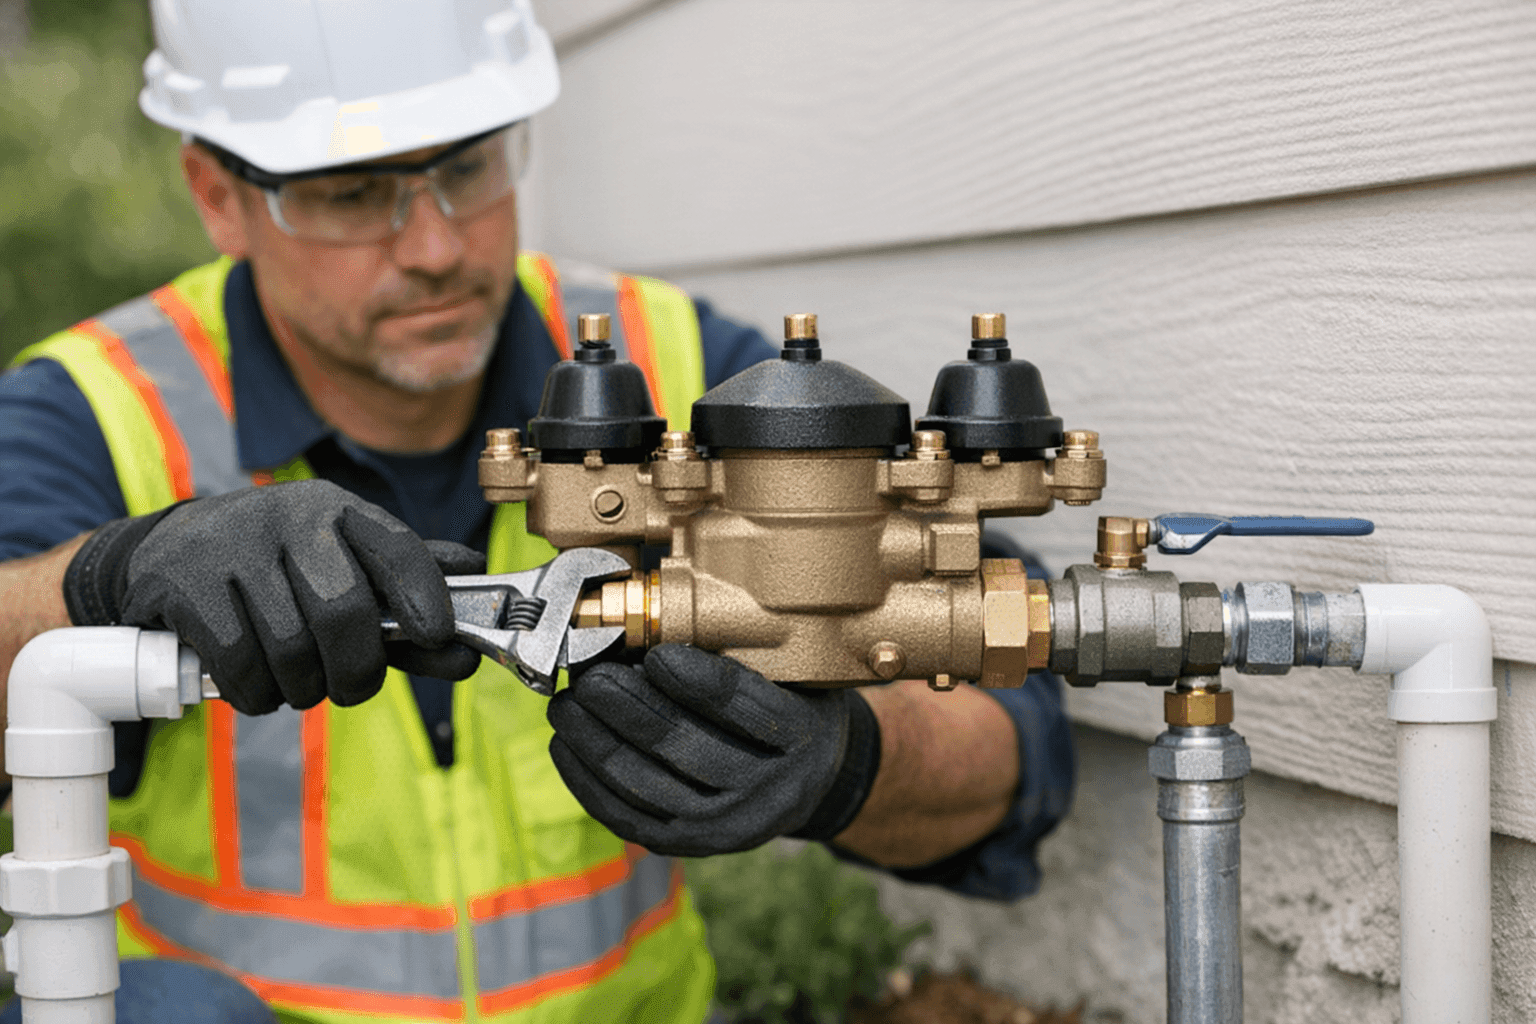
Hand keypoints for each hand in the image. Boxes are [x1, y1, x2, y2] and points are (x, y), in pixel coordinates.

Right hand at [63, 479, 484, 714]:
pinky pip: (239, 663)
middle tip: (353, 687)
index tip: (438, 636)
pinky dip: (257, 694)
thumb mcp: (343, 568)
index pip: (396, 546)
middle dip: (357, 669)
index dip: (426, 594)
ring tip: (296, 680)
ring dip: (301, 687)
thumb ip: (407, 601)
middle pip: (343, 612)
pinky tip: (258, 684)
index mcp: (337, 510)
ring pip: (290, 649)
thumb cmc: (278, 571)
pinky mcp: (183, 583)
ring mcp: (231, 546)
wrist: (166, 554)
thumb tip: (472, 631)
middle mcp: (287, 517)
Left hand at [548, 645, 881, 856]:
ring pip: (647, 784)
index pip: (743, 706)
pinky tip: (565, 748)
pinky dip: (588, 782)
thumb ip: (739, 653)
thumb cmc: (788, 704)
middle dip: (627, 708)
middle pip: (686, 747)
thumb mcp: (790, 672)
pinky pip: (627, 816)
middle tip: (590, 677)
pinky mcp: (688, 845)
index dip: (694, 680)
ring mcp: (727, 827)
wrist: (806, 779)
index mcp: (802, 736)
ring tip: (566, 707)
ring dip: (596, 743)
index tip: (654, 654)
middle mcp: (770, 791)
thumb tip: (653, 628)